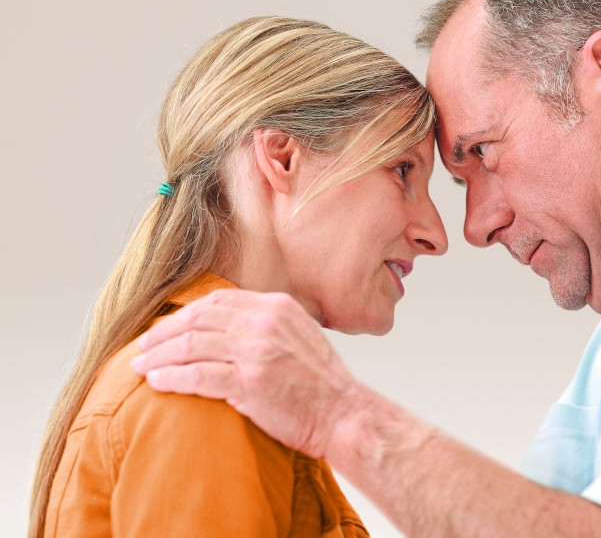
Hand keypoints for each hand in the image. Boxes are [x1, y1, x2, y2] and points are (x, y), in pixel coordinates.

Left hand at [131, 288, 362, 456]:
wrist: (344, 415)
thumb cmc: (322, 383)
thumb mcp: (300, 336)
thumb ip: (268, 324)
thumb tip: (230, 324)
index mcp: (277, 307)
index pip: (218, 300)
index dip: (185, 313)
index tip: (167, 327)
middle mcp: (265, 323)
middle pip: (198, 318)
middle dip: (164, 332)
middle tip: (142, 346)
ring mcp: (257, 352)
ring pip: (191, 345)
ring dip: (159, 355)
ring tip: (140, 366)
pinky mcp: (249, 384)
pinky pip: (196, 375)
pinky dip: (170, 377)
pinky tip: (156, 381)